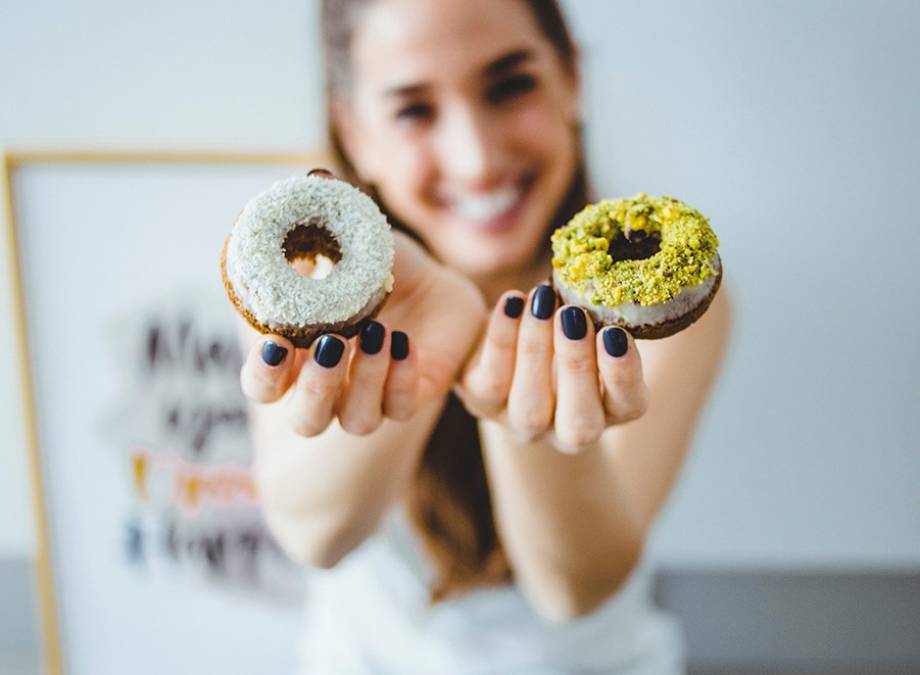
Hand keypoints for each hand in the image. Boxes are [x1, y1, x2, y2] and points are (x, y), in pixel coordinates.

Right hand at [239, 229, 486, 435]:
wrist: (433, 280)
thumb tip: (314, 178)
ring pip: (356, 420)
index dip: (263, 374)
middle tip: (331, 342)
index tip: (275, 342)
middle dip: (314, 388)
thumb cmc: (374, 264)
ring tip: (376, 333)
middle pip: (305, 418)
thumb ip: (322, 218)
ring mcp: (369, 396)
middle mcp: (328, 387)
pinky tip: (404, 343)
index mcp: (297, 356)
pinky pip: (400, 407)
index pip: (263, 386)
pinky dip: (400, 379)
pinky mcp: (408, 397)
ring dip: (363, 382)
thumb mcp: (349, 239)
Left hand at [456, 285, 648, 452]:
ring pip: (530, 408)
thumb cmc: (559, 325)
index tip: (616, 333)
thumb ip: (599, 315)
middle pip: (579, 425)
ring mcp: (522, 423)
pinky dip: (502, 338)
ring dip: (537, 349)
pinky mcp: (482, 403)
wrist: (499, 340)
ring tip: (542, 300)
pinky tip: (512, 302)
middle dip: (577, 366)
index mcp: (608, 409)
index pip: (629, 405)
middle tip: (573, 316)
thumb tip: (602, 278)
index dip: (624, 374)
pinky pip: (491, 381)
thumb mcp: (585, 322)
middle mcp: (566, 429)